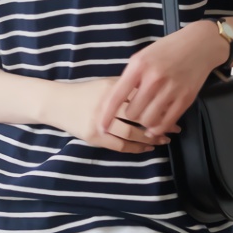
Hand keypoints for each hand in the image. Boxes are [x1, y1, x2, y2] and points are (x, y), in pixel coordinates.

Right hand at [52, 78, 170, 153]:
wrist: (57, 103)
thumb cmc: (84, 92)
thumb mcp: (105, 84)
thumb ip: (126, 88)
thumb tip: (154, 93)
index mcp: (111, 89)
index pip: (140, 97)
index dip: (159, 104)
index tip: (174, 108)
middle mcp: (107, 105)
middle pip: (139, 116)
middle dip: (159, 123)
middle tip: (175, 128)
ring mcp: (100, 123)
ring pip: (131, 133)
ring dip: (150, 138)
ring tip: (163, 139)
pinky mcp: (95, 137)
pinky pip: (120, 145)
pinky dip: (135, 148)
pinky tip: (146, 147)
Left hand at [97, 21, 226, 136]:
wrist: (199, 44)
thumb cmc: (166, 50)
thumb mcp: (142, 56)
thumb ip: (130, 77)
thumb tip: (117, 101)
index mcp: (138, 66)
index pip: (117, 96)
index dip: (107, 115)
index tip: (101, 127)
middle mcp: (153, 78)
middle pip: (132, 113)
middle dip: (130, 116)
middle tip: (133, 114)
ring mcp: (170, 89)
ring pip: (148, 120)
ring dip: (144, 123)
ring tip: (145, 118)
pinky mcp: (185, 98)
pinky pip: (167, 122)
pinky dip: (158, 128)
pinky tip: (156, 127)